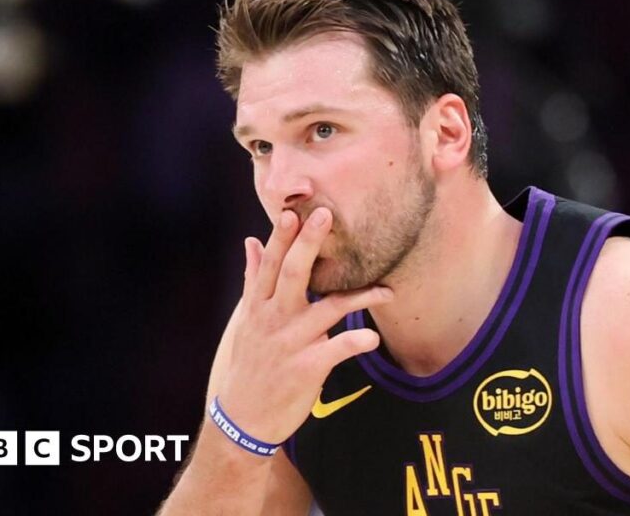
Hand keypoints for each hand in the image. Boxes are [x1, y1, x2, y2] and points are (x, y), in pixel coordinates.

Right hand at [215, 207, 390, 446]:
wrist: (243, 418)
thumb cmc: (250, 363)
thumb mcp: (245, 321)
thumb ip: (253, 279)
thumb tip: (249, 241)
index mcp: (258, 305)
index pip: (269, 264)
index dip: (281, 237)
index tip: (293, 211)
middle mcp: (272, 319)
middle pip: (292, 274)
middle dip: (308, 244)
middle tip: (326, 215)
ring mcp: (289, 343)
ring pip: (327, 310)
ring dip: (359, 298)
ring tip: (386, 291)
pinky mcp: (306, 368)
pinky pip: (336, 350)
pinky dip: (355, 343)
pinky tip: (373, 338)